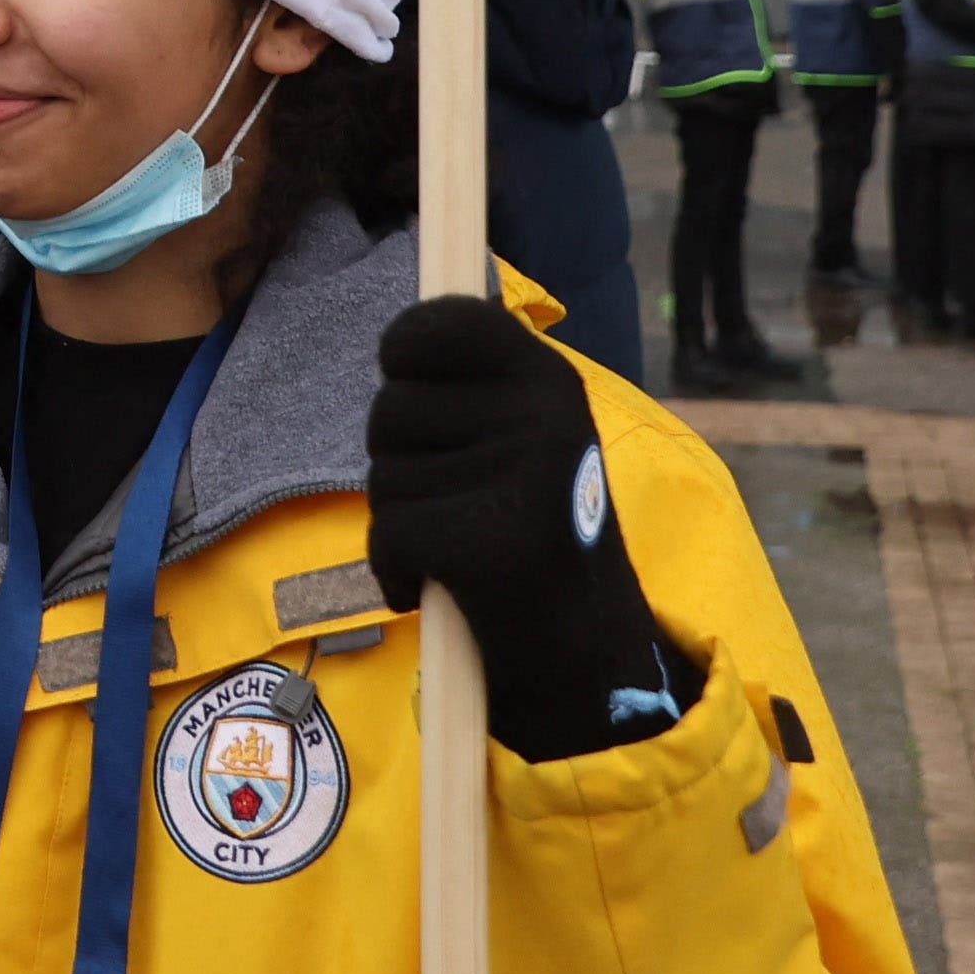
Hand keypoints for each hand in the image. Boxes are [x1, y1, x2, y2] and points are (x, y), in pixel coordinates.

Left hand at [365, 297, 689, 760]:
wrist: (591, 652)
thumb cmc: (539, 530)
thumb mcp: (527, 431)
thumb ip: (474, 381)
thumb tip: (399, 333)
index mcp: (551, 375)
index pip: (437, 320)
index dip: (402, 352)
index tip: (414, 388)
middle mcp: (544, 414)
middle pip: (387, 409)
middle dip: (400, 462)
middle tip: (463, 503)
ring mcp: (522, 477)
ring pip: (383, 478)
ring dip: (403, 520)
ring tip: (466, 545)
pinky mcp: (490, 543)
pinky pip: (388, 537)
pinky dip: (396, 571)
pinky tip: (442, 588)